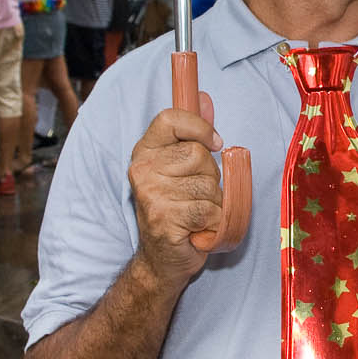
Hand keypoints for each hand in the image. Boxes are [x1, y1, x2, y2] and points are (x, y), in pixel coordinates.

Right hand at [127, 94, 226, 281]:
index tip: (214, 143)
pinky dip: (214, 222)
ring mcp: (151, 195)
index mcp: (144, 152)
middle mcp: (142, 170)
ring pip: (208, 184)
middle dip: (210, 176)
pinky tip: (199, 228)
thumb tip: (203, 98)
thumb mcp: (182, 168)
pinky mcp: (164, 219)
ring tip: (197, 213)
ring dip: (214, 203)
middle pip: (199, 154)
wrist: (162, 260)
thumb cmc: (176, 210)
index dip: (199, 127)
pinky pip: (210, 210)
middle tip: (196, 195)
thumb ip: (193, 133)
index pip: (171, 118)